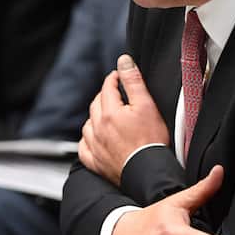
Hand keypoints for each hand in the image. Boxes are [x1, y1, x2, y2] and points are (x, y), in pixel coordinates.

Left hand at [79, 54, 169, 185]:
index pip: (107, 87)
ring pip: (88, 125)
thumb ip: (133, 81)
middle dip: (105, 96)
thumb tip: (123, 61)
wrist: (148, 172)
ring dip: (96, 117)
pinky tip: (96, 139)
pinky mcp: (95, 163)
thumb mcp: (146, 105)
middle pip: (96, 104)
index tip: (120, 77)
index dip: (114, 79)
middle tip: (116, 95)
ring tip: (108, 116)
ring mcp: (94, 146)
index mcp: (109, 112)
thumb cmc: (151, 141)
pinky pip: (84, 148)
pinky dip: (88, 140)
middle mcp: (97, 128)